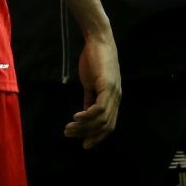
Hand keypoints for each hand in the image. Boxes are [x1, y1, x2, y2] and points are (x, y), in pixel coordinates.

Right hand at [65, 32, 121, 147]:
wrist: (99, 41)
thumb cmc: (94, 59)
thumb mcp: (91, 83)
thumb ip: (90, 98)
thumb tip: (85, 113)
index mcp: (113, 99)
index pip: (109, 125)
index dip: (97, 137)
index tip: (84, 144)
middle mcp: (116, 98)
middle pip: (105, 126)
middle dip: (87, 134)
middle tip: (70, 135)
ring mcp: (113, 93)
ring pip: (101, 119)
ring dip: (84, 126)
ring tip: (69, 128)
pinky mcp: (107, 86)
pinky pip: (98, 107)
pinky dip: (87, 115)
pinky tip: (75, 117)